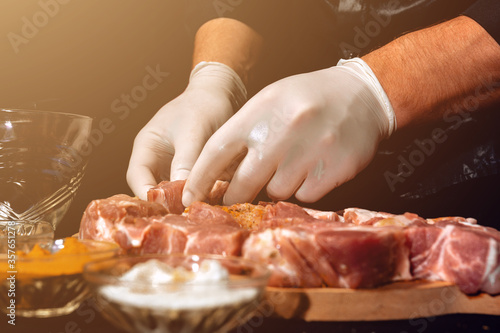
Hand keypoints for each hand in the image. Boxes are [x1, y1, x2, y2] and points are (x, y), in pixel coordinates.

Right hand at [127, 62, 246, 199]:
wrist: (221, 94)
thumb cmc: (202, 106)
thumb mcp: (193, 132)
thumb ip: (186, 161)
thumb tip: (182, 193)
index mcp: (146, 147)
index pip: (137, 177)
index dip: (146, 195)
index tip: (164, 208)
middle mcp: (156, 160)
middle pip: (153, 190)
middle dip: (165, 204)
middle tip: (183, 216)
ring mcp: (174, 166)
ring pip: (172, 192)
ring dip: (183, 202)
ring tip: (197, 212)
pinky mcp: (192, 171)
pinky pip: (191, 188)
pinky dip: (199, 195)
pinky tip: (212, 202)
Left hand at [183, 58, 395, 205]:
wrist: (364, 94)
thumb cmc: (310, 97)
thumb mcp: (271, 100)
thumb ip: (245, 131)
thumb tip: (219, 172)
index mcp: (262, 110)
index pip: (217, 149)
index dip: (199, 177)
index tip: (187, 197)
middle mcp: (283, 131)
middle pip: (243, 182)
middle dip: (234, 195)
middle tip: (235, 196)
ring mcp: (310, 151)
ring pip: (277, 191)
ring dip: (278, 184)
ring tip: (293, 162)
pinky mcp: (334, 169)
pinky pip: (305, 194)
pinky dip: (304, 186)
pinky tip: (314, 166)